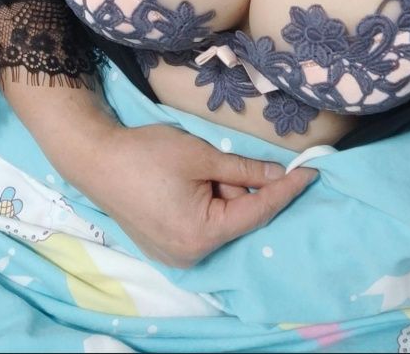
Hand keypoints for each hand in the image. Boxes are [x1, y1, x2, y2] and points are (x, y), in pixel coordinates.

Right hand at [81, 123, 316, 267]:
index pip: (258, 211)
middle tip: (223, 158)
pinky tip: (192, 180)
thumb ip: (244, 169)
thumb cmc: (148, 154)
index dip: (286, 190)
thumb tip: (278, 174)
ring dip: (222, 192)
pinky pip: (201, 225)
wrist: (97, 159)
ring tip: (197, 167)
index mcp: (202, 235)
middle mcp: (192, 255)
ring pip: (220, 220)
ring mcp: (176, 255)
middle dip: (241, 186)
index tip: (312, 172)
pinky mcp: (165, 246)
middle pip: (238, 217)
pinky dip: (208, 202)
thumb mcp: (202, 155)